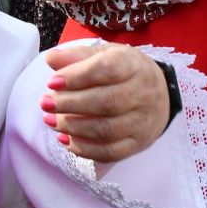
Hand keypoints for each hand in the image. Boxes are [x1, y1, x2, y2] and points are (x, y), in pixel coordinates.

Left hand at [38, 40, 169, 162]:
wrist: (161, 95)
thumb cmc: (125, 72)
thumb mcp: (106, 55)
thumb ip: (78, 56)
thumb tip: (51, 59)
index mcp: (133, 66)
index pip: (107, 70)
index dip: (77, 77)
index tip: (52, 82)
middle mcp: (142, 93)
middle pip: (107, 102)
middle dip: (70, 104)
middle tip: (45, 104)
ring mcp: (141, 121)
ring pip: (107, 130)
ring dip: (73, 128)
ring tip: (50, 120)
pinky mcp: (137, 143)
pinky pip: (110, 152)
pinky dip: (84, 149)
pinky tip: (65, 140)